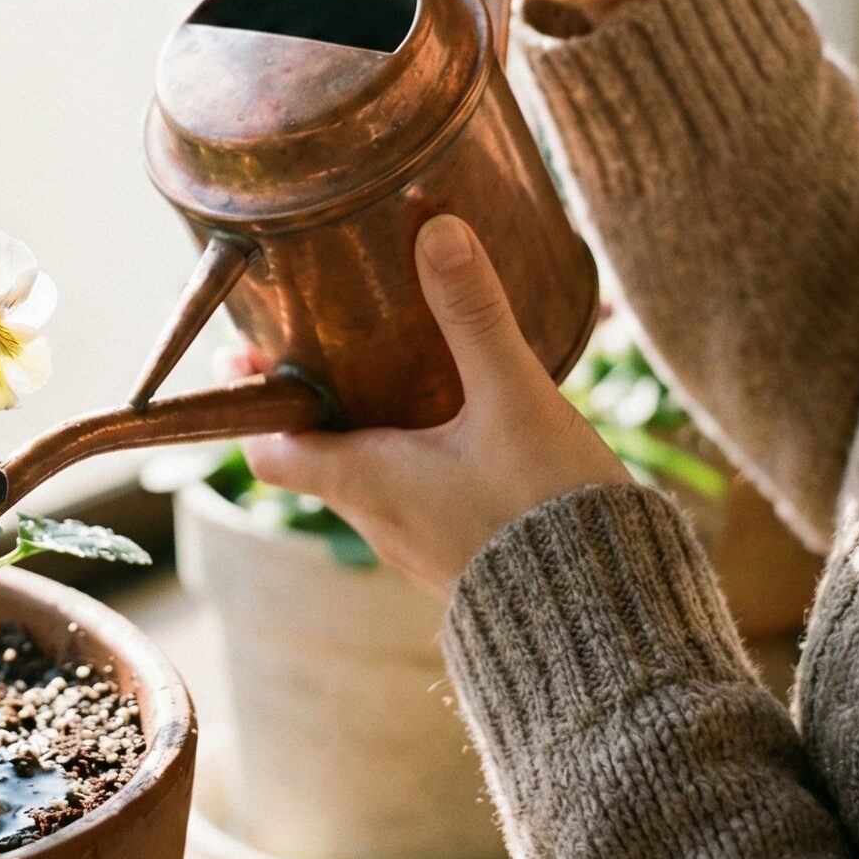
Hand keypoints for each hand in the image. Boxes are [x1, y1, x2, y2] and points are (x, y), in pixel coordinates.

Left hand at [243, 216, 623, 591]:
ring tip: (393, 364)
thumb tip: (437, 232)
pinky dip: (414, 454)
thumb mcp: (515, 401)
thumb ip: (475, 317)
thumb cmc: (549, 513)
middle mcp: (378, 522)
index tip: (247, 355)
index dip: (251, 404)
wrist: (611, 626)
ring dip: (368, 425)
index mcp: (367, 483)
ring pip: (369, 477)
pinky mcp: (463, 556)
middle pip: (317, 455)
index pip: (271, 450)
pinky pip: (416, 497)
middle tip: (324, 336)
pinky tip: (460, 420)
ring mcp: (420, 546)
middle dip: (316, 397)